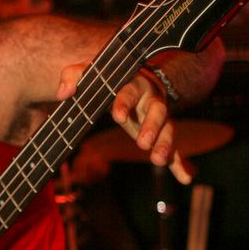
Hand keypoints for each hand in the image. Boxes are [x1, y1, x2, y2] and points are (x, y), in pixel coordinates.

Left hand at [56, 64, 191, 183]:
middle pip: (157, 111)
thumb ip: (72, 76)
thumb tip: (63, 93)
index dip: (124, 103)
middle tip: (142, 143)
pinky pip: (174, 148)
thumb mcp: (88, 72)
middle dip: (151, 126)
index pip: (129, 92)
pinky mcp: (160, 133)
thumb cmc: (106, 78)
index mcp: (132, 83)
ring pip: (167, 129)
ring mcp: (158, 118)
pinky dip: (180, 163)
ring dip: (165, 144)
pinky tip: (185, 177)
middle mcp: (150, 99)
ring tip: (158, 160)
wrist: (127, 78)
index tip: (117, 116)